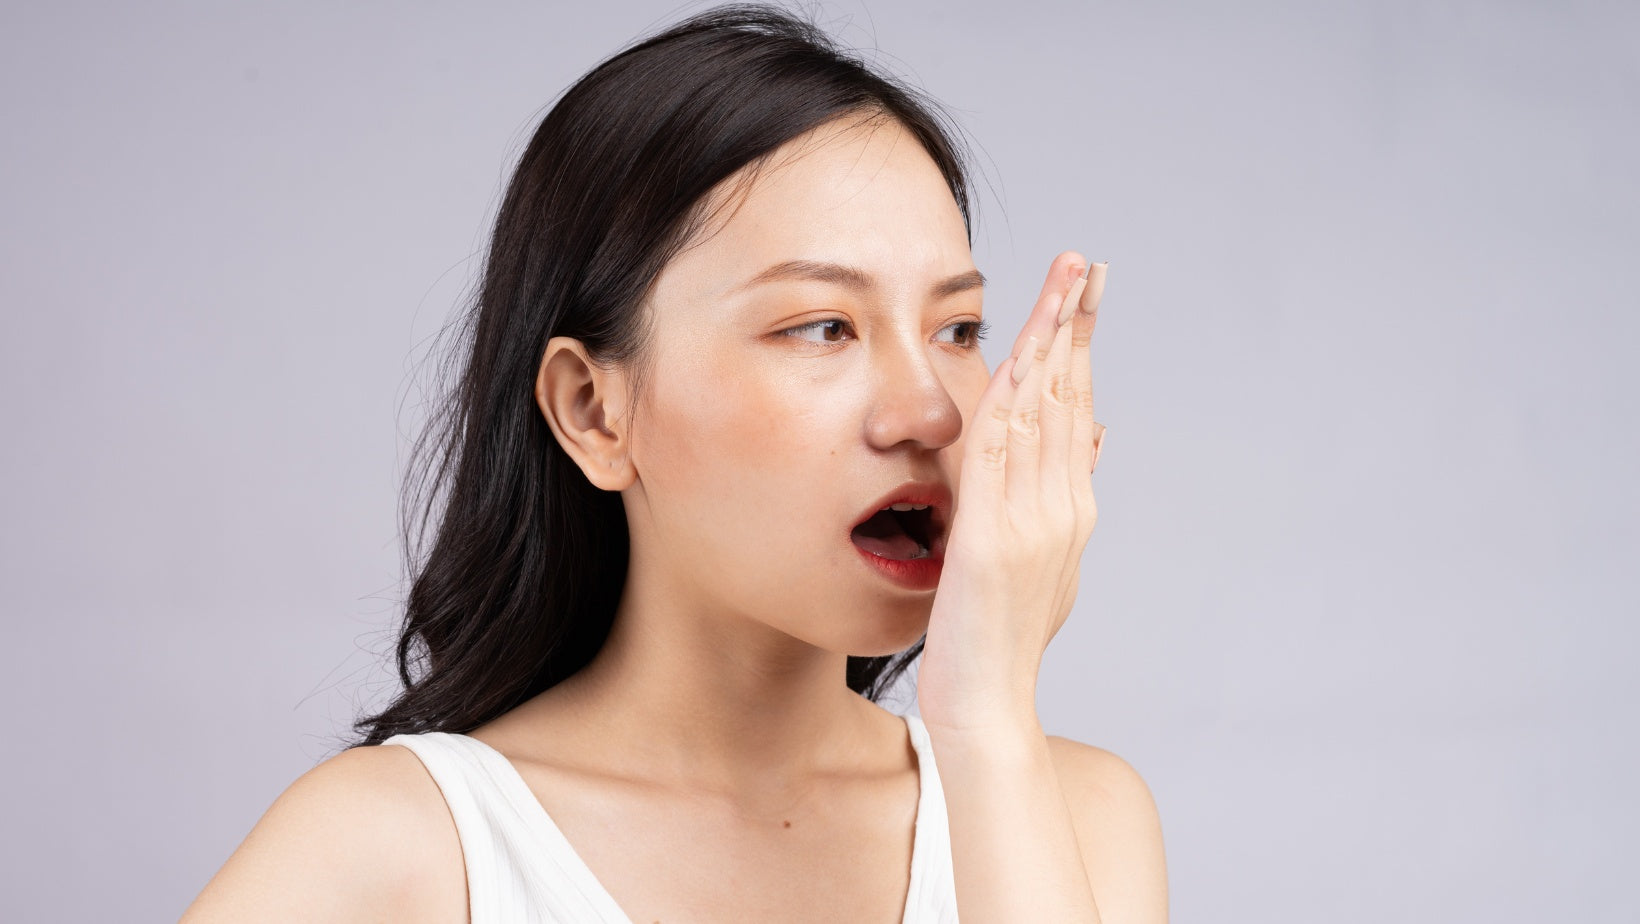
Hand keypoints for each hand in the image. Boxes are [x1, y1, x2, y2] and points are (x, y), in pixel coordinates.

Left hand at [917, 252, 1107, 736]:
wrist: (987, 704)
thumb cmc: (1002, 636)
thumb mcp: (1046, 560)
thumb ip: (1064, 497)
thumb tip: (1095, 435)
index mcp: (1071, 507)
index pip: (1077, 408)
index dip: (1080, 346)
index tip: (1083, 292)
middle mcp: (1062, 506)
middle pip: (1070, 396)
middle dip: (1075, 323)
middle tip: (1084, 261)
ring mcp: (1032, 521)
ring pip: (1044, 413)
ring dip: (1049, 343)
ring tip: (1061, 285)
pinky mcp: (992, 541)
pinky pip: (1000, 457)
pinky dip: (1010, 404)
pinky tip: (1014, 361)